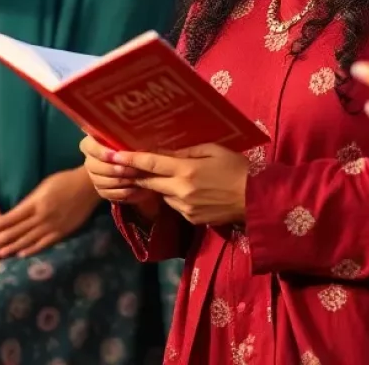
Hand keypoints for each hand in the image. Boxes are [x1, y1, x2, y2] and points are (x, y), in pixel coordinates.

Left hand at [0, 167, 99, 260]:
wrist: (88, 186)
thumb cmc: (64, 181)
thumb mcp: (44, 185)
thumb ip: (30, 200)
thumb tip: (15, 213)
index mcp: (36, 202)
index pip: (12, 217)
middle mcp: (42, 216)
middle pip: (17, 231)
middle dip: (0, 241)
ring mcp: (52, 226)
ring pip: (28, 240)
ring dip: (12, 248)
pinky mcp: (62, 233)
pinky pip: (44, 243)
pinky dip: (31, 250)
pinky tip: (21, 255)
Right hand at [80, 134, 162, 214]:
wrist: (134, 162)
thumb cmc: (132, 145)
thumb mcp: (130, 139)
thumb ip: (126, 140)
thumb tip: (131, 141)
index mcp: (91, 143)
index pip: (89, 146)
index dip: (102, 152)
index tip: (116, 155)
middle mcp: (89, 160)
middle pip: (93, 166)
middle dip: (113, 169)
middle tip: (131, 169)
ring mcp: (93, 176)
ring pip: (100, 181)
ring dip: (119, 181)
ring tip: (135, 179)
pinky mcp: (100, 190)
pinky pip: (107, 193)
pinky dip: (121, 192)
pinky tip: (133, 189)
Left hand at [110, 144, 249, 225]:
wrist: (256, 200)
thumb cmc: (236, 168)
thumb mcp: (212, 150)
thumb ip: (186, 151)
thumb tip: (164, 151)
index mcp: (186, 170)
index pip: (150, 163)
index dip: (129, 159)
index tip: (112, 155)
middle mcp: (181, 190)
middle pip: (150, 181)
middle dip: (137, 173)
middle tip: (125, 164)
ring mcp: (185, 208)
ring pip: (162, 194)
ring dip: (161, 185)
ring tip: (175, 174)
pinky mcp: (191, 219)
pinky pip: (175, 205)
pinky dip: (176, 196)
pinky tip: (191, 190)